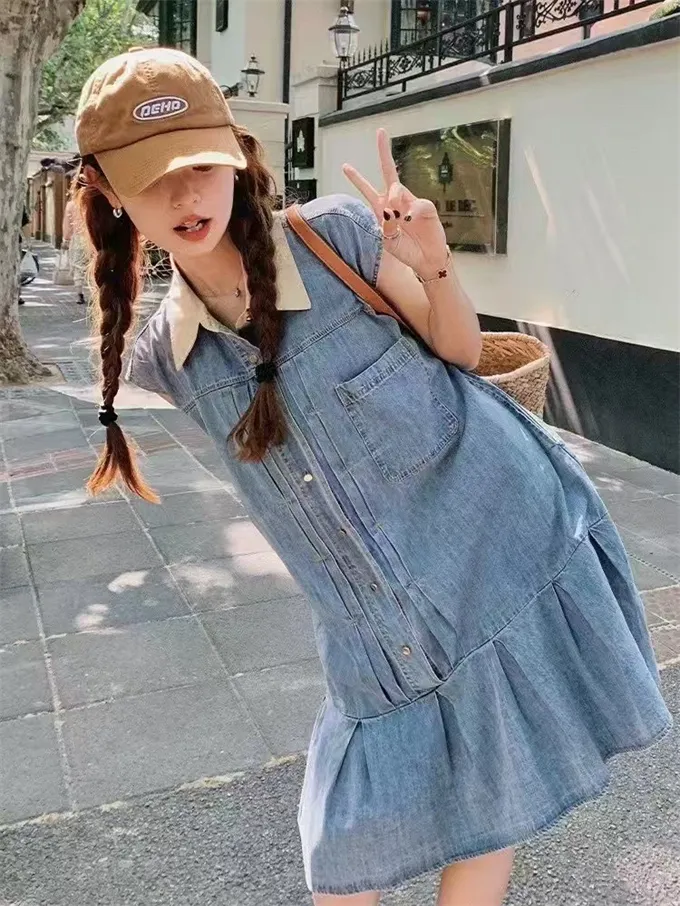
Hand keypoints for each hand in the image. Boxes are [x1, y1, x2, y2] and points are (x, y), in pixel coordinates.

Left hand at [342, 128, 449, 279]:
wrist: (425, 260)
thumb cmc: (405, 250)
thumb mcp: (388, 241)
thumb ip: (385, 225)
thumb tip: (390, 207)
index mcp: (382, 208)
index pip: (367, 190)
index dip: (357, 178)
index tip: (345, 165)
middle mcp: (396, 201)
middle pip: (388, 172)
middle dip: (384, 152)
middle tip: (380, 132)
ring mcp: (411, 202)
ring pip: (398, 190)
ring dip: (393, 199)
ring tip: (395, 216)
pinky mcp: (426, 208)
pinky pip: (417, 204)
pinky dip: (412, 212)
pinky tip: (409, 219)